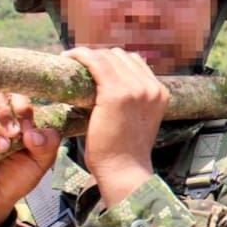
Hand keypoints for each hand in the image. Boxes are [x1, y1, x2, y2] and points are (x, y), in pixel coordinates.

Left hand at [61, 47, 167, 206]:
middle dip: (98, 57)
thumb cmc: (124, 151)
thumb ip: (132, 101)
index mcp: (159, 93)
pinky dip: (79, 56)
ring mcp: (135, 89)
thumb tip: (110, 87)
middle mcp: (151, 88)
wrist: (124, 170)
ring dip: (86, 55)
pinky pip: (94, 62)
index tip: (92, 67)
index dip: (111, 61)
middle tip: (78, 66)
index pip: (134, 62)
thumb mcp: (137, 120)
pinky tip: (67, 59)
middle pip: (120, 56)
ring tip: (71, 62)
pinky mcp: (115, 94)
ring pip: (106, 56)